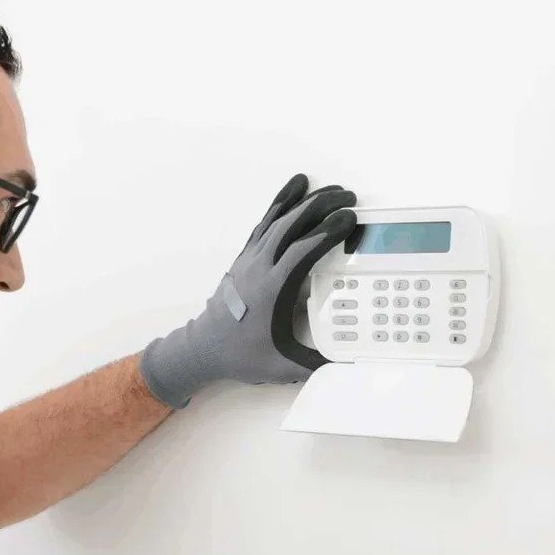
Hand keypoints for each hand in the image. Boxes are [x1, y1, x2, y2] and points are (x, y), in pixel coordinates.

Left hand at [140, 174, 357, 407]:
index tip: (350, 220)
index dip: (327, 233)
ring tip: (332, 189)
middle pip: (292, 226)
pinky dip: (282, 202)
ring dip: (306, 201)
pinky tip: (297, 187)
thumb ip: (314, 366)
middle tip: (350, 197)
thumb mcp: (280, 367)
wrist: (204, 347)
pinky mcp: (245, 255)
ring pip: (278, 219)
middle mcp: (260, 266)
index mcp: (272, 289)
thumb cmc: (241, 355)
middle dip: (322, 206)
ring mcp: (250, 257)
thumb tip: (349, 365)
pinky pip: (266, 222)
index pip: (303, 251)